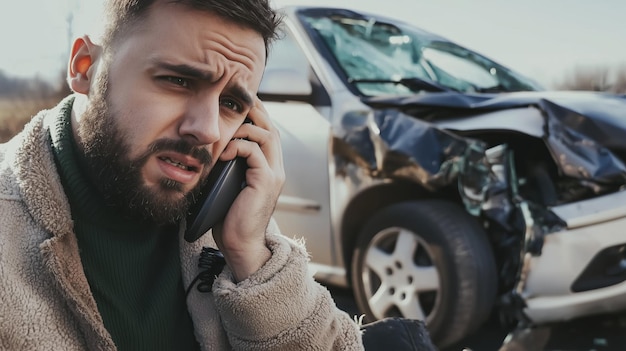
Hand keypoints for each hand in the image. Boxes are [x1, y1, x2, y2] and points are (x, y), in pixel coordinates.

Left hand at [211, 98, 284, 281]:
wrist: (240, 245)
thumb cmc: (229, 219)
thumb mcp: (227, 185)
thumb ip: (226, 166)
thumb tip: (209, 148)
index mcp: (268, 168)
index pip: (266, 132)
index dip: (254, 114)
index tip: (237, 101)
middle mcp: (276, 168)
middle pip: (270, 127)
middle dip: (254, 110)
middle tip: (235, 98)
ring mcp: (274, 174)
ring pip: (267, 135)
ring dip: (245, 127)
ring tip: (227, 131)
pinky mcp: (266, 181)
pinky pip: (256, 151)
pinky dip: (239, 146)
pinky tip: (225, 152)